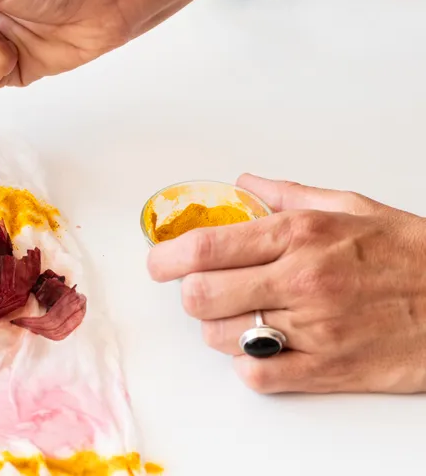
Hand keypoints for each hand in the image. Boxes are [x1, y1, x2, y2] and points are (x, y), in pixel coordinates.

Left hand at [147, 174, 425, 393]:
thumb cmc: (412, 255)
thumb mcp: (352, 208)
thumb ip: (288, 196)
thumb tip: (243, 185)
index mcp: (301, 235)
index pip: (205, 248)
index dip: (166, 258)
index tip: (159, 262)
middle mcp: (301, 280)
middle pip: (199, 297)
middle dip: (190, 294)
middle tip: (202, 289)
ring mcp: (313, 328)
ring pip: (220, 337)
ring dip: (218, 328)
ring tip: (242, 315)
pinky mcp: (326, 369)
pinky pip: (256, 374)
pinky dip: (249, 362)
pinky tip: (265, 345)